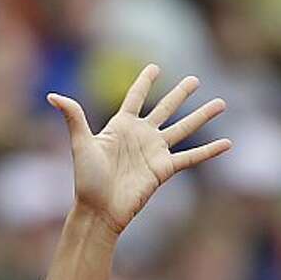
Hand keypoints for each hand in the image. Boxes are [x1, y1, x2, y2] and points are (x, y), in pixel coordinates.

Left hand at [48, 65, 229, 235]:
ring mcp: (154, 152)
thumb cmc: (86, 181)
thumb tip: (53, 95)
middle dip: (179, 94)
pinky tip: (227, 143)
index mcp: (121, 127)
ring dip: (202, 116)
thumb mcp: (80, 145)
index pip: (135, 97)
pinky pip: (190, 157)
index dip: (144, 82)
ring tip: (221, 102)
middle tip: (194, 80)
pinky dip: (209, 151)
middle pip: (165, 108)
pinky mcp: (163, 170)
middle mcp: (140, 137)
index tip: (154, 67)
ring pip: (183, 128)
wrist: (98, 212)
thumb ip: (73, 117)